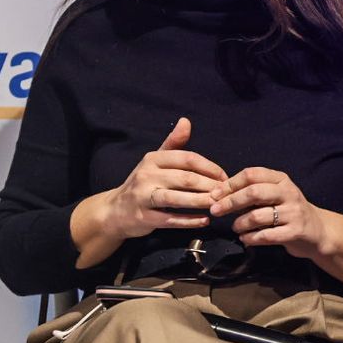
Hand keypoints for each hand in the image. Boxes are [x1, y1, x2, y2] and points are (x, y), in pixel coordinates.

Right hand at [100, 117, 227, 240]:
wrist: (116, 210)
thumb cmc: (143, 183)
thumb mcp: (154, 161)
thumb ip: (173, 143)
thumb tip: (186, 121)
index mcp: (152, 159)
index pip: (187, 158)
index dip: (210, 168)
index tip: (225, 177)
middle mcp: (146, 175)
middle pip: (185, 179)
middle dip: (210, 186)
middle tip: (226, 194)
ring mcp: (144, 197)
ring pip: (176, 199)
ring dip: (200, 202)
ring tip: (218, 206)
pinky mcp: (144, 217)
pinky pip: (170, 219)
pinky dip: (189, 221)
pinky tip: (204, 221)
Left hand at [210, 168, 323, 257]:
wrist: (318, 231)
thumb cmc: (287, 210)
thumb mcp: (274, 194)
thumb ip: (251, 191)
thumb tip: (217, 194)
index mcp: (281, 179)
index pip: (251, 174)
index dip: (229, 184)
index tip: (214, 194)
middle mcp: (289, 193)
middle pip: (253, 193)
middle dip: (230, 202)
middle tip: (215, 211)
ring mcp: (294, 213)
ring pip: (257, 216)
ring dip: (240, 223)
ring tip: (235, 227)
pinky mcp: (296, 232)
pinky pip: (267, 235)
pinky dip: (251, 238)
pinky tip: (245, 238)